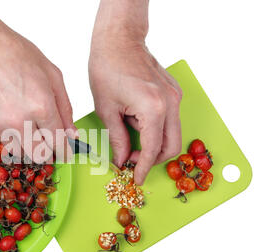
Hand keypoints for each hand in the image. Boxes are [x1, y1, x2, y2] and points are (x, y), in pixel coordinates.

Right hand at [0, 0, 75, 162]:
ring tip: (25, 125)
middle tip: (48, 144)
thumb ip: (65, 108)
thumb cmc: (18, 55)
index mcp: (42, 108)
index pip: (58, 143)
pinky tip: (6, 111)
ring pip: (19, 152)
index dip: (64, 151)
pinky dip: (7, 132)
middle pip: (38, 156)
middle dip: (46, 153)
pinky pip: (1, 138)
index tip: (66, 154)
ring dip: (26, 145)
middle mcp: (20, 122)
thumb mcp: (53, 76)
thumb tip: (72, 134)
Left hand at [89, 1, 182, 184]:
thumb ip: (117, 138)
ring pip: (172, 134)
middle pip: (171, 146)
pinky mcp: (173, 92)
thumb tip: (121, 160)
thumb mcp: (106, 109)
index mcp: (154, 108)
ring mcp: (175, 97)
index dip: (144, 168)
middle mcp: (170, 103)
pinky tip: (135, 120)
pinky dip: (155, 129)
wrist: (119, 41)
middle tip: (131, 160)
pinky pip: (169, 120)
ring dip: (153, 144)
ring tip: (128, 136)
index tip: (137, 179)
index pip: (152, 150)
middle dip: (153, 159)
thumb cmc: (108, 68)